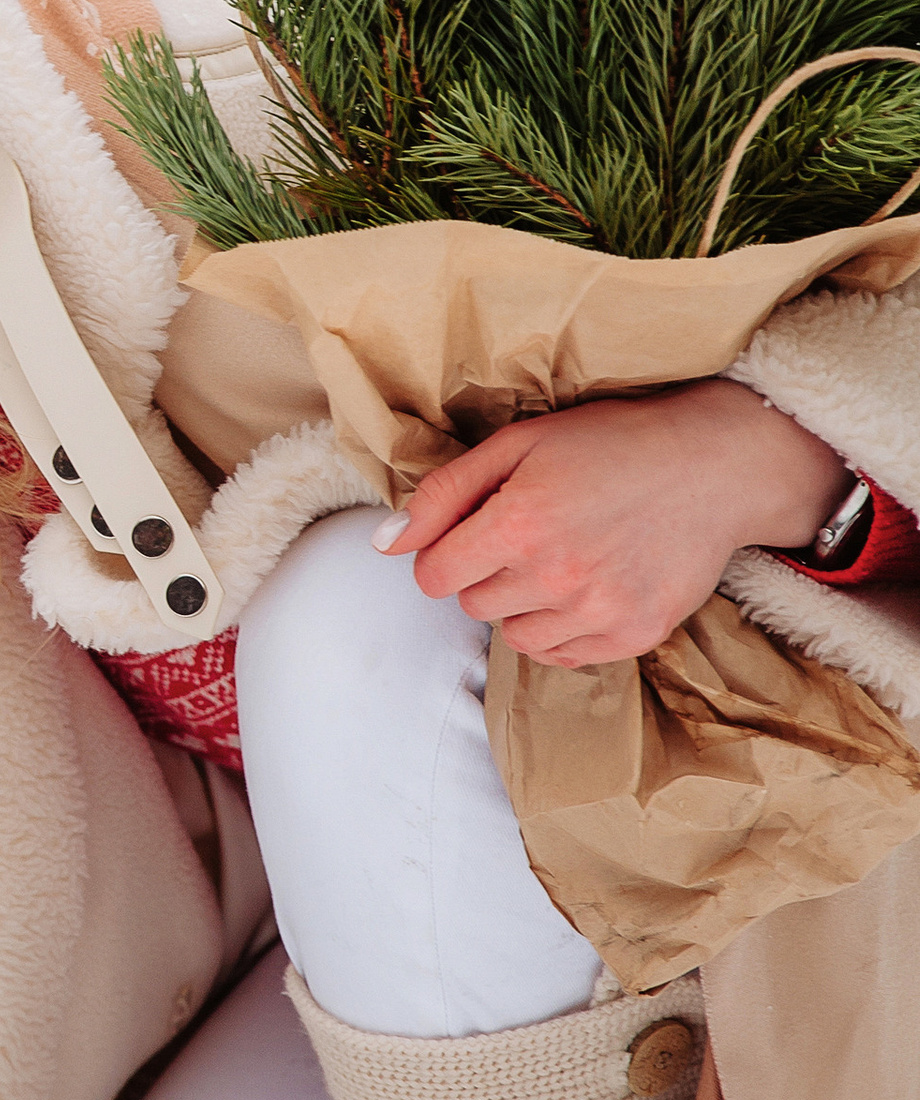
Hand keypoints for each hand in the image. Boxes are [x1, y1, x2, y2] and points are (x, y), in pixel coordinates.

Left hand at [382, 379, 849, 668]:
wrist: (714, 465)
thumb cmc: (609, 443)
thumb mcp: (516, 444)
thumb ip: (442, 494)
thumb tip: (384, 544)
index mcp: (518, 524)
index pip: (433, 576)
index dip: (444, 552)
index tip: (474, 533)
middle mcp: (556, 576)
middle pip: (473, 605)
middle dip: (487, 572)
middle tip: (532, 533)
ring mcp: (599, 611)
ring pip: (515, 636)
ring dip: (525, 604)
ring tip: (564, 558)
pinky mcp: (635, 635)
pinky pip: (563, 655)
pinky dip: (564, 628)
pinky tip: (590, 584)